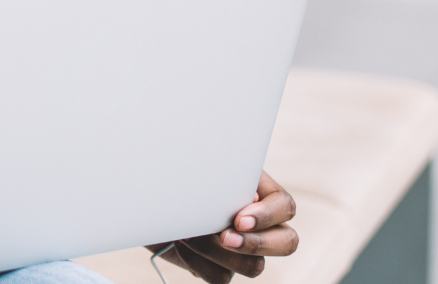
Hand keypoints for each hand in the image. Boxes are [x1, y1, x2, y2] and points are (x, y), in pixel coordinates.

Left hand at [146, 171, 298, 282]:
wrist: (150, 194)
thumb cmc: (180, 171)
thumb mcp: (202, 165)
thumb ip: (222, 174)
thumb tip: (237, 190)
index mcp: (261, 193)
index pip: (285, 207)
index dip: (267, 216)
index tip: (239, 218)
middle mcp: (260, 225)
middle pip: (286, 243)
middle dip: (256, 243)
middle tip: (224, 236)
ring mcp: (242, 250)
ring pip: (253, 267)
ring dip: (218, 252)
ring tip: (189, 233)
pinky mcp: (219, 268)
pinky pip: (220, 278)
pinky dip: (198, 263)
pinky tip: (180, 244)